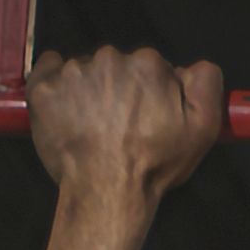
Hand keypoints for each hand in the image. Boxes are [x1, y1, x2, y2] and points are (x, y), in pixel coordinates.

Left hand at [28, 46, 222, 199]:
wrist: (107, 191)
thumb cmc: (155, 163)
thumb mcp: (203, 129)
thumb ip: (207, 86)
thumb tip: (193, 66)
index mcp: (148, 64)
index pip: (151, 67)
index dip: (152, 92)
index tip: (149, 116)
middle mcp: (108, 58)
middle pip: (117, 66)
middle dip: (120, 88)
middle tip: (120, 124)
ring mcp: (72, 71)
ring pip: (85, 70)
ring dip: (89, 89)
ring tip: (93, 124)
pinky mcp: (42, 87)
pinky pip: (49, 69)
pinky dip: (57, 83)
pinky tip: (65, 106)